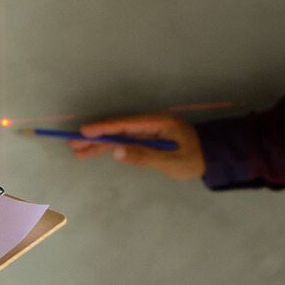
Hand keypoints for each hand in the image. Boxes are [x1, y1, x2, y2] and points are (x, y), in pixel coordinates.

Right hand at [71, 114, 204, 179]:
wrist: (212, 158)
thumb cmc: (194, 159)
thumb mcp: (170, 161)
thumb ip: (143, 156)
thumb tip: (117, 151)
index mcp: (157, 123)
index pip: (125, 125)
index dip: (104, 129)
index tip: (84, 132)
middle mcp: (150, 125)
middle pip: (118, 130)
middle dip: (96, 138)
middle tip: (73, 144)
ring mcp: (149, 132)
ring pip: (120, 137)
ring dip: (101, 144)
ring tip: (79, 151)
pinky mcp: (150, 141)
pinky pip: (127, 142)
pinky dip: (113, 147)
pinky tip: (99, 151)